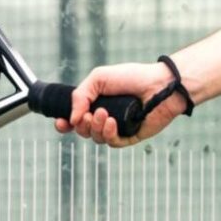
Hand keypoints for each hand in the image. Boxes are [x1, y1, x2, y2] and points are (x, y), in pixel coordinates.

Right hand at [54, 61, 188, 146]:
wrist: (159, 84)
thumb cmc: (131, 77)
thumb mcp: (99, 78)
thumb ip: (80, 96)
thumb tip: (72, 119)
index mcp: (96, 103)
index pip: (75, 119)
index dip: (65, 124)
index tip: (61, 123)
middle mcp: (105, 117)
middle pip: (83, 130)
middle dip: (82, 125)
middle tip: (89, 114)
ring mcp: (117, 128)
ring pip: (96, 138)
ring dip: (95, 127)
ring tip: (104, 114)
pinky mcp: (130, 136)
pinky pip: (113, 142)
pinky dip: (108, 133)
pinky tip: (112, 122)